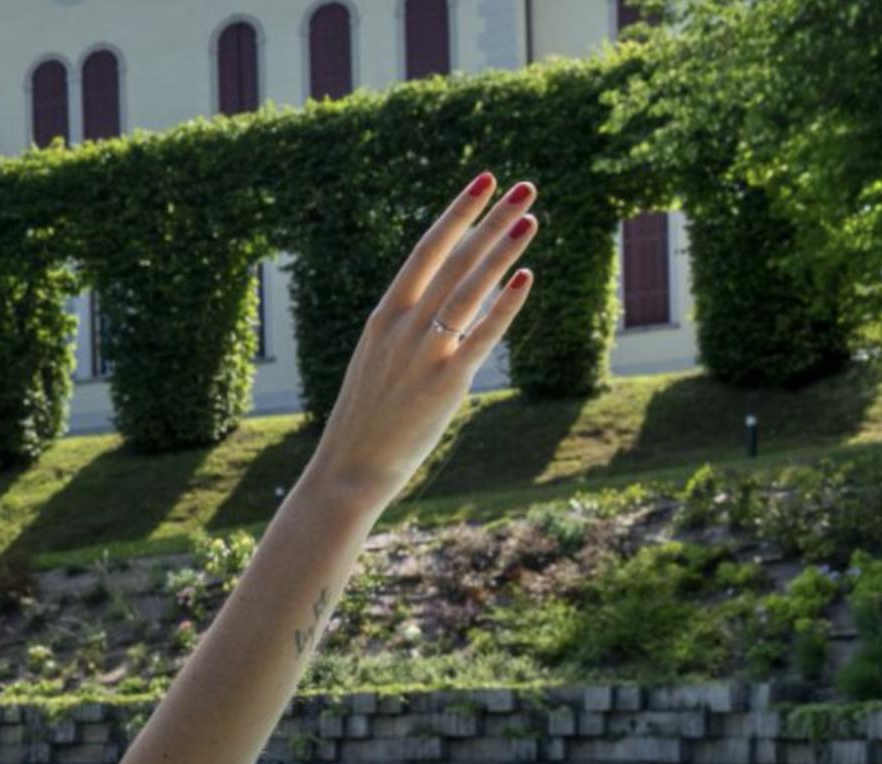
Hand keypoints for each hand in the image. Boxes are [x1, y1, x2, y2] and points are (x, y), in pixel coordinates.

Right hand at [312, 174, 541, 501]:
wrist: (350, 466)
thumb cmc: (368, 416)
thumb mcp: (381, 360)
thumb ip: (414, 329)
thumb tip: (458, 305)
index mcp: (384, 316)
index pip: (426, 250)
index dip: (458, 213)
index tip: (484, 180)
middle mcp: (403, 326)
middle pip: (454, 260)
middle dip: (491, 219)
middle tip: (524, 186)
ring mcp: (423, 353)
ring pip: (469, 289)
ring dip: (502, 251)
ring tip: (531, 218)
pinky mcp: (444, 382)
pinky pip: (480, 336)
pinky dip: (504, 305)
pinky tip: (526, 279)